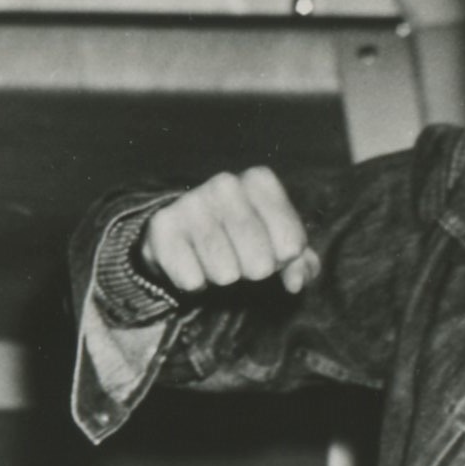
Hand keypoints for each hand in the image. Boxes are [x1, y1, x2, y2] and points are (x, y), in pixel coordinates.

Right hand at [142, 167, 320, 294]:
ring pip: (226, 273)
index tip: (271, 253)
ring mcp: (192, 203)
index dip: (283, 262)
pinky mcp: (163, 227)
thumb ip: (301, 263)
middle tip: (240, 261)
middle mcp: (226, 184)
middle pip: (260, 263)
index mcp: (260, 181)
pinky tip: (193, 264)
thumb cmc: (242, 240)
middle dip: (253, 272)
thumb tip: (295, 282)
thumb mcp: (279, 246)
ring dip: (223, 278)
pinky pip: (192, 279)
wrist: (185, 237)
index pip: (291, 244)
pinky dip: (196, 283)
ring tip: (216, 262)